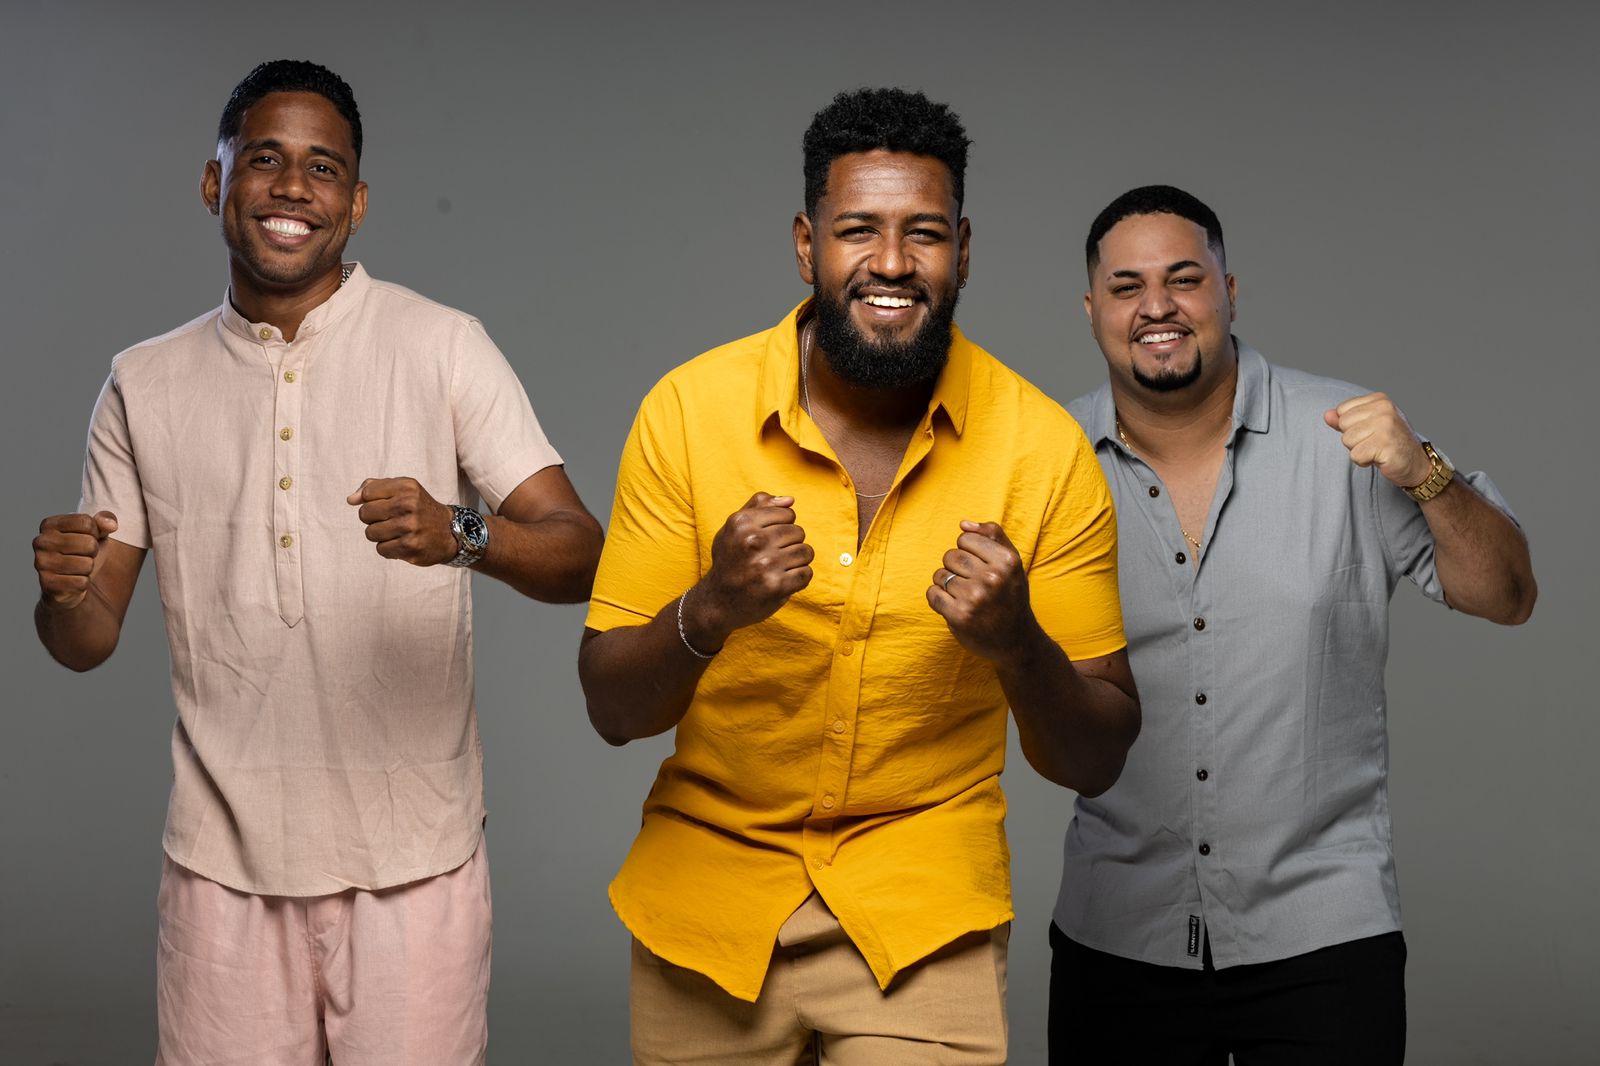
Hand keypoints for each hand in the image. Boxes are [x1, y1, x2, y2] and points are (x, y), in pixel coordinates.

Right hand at [34, 511, 118, 608]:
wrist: (69, 584)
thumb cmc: (83, 552)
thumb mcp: (96, 533)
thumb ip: (105, 520)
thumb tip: (111, 525)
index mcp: (49, 524)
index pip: (86, 522)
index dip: (95, 533)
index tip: (86, 538)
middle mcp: (41, 542)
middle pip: (89, 543)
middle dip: (93, 552)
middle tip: (82, 555)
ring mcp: (41, 563)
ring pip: (87, 564)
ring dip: (88, 568)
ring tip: (76, 568)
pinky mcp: (47, 584)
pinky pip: (81, 582)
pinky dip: (83, 583)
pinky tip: (71, 580)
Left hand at [348, 477, 455, 565]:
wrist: (450, 532)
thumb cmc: (419, 508)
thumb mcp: (403, 490)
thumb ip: (374, 488)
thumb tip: (350, 500)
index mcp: (407, 487)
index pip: (367, 493)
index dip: (368, 501)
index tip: (382, 505)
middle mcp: (409, 505)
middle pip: (365, 514)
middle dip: (372, 519)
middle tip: (389, 520)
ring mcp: (410, 527)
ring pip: (370, 533)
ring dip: (379, 535)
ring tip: (395, 532)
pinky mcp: (410, 547)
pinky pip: (381, 549)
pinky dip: (388, 548)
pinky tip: (402, 543)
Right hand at [691, 492, 813, 645]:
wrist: (718, 601)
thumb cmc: (729, 560)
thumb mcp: (734, 527)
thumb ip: (759, 506)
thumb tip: (790, 500)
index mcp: (742, 522)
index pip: (788, 513)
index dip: (784, 525)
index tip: (770, 538)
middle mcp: (753, 541)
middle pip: (798, 532)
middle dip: (791, 543)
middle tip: (774, 556)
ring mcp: (765, 564)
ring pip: (806, 552)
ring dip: (797, 561)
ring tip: (780, 567)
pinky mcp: (776, 586)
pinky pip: (806, 573)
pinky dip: (799, 577)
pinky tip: (784, 580)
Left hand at [928, 520, 1033, 661]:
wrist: (1017, 641)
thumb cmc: (1011, 596)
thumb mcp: (1012, 563)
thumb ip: (992, 536)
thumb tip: (963, 524)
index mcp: (1007, 561)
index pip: (965, 538)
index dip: (967, 551)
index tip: (979, 566)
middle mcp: (992, 578)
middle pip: (950, 555)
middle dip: (956, 567)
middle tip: (972, 583)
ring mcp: (975, 598)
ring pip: (939, 575)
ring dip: (947, 584)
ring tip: (964, 595)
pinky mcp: (959, 617)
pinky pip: (932, 594)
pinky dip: (938, 598)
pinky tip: (954, 605)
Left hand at [1323, 393, 1430, 488]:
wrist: (1415, 464)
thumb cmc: (1389, 443)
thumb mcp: (1367, 426)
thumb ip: (1345, 419)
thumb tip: (1327, 415)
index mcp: (1380, 399)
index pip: (1342, 410)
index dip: (1351, 426)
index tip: (1370, 432)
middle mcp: (1384, 408)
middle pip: (1343, 424)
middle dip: (1354, 439)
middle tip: (1374, 442)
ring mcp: (1386, 425)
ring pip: (1347, 440)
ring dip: (1359, 450)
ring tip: (1377, 449)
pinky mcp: (1385, 444)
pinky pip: (1355, 455)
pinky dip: (1364, 461)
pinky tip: (1379, 458)